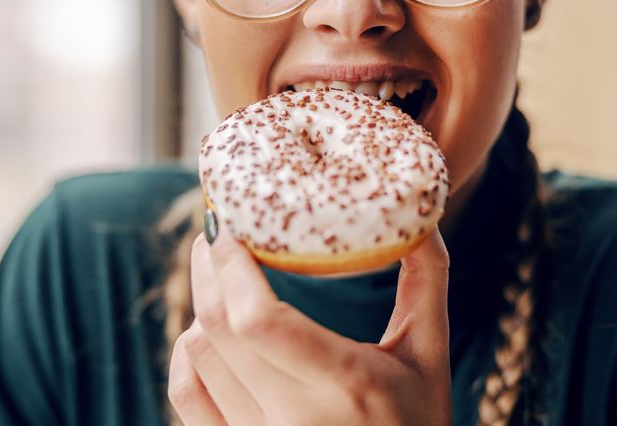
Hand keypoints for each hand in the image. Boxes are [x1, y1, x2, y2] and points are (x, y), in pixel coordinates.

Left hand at [167, 224, 452, 424]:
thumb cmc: (418, 423)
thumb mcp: (430, 356)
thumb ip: (427, 281)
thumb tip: (421, 213)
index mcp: (347, 383)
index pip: (258, 320)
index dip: (231, 265)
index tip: (229, 222)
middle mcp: (295, 417)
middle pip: (217, 326)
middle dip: (209, 266)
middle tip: (218, 227)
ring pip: (197, 353)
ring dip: (202, 302)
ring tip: (219, 269)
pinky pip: (186, 393)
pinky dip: (186, 351)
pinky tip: (202, 326)